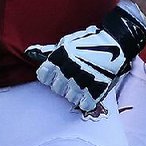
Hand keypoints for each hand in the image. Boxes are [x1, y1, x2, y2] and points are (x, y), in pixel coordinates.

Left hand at [24, 4, 145, 111]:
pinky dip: (85, 102)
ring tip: (79, 86)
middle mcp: (70, 68)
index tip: (54, 76)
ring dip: (73, 94)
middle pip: (56, 88)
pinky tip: (87, 95)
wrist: (115, 42)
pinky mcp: (98, 87)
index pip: (44, 76)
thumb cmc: (88, 41)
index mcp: (60, 56)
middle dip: (61, 85)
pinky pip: (85, 104)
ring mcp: (84, 79)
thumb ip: (49, 50)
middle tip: (69, 80)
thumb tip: (29, 52)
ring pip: (69, 97)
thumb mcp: (66, 42)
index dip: (48, 77)